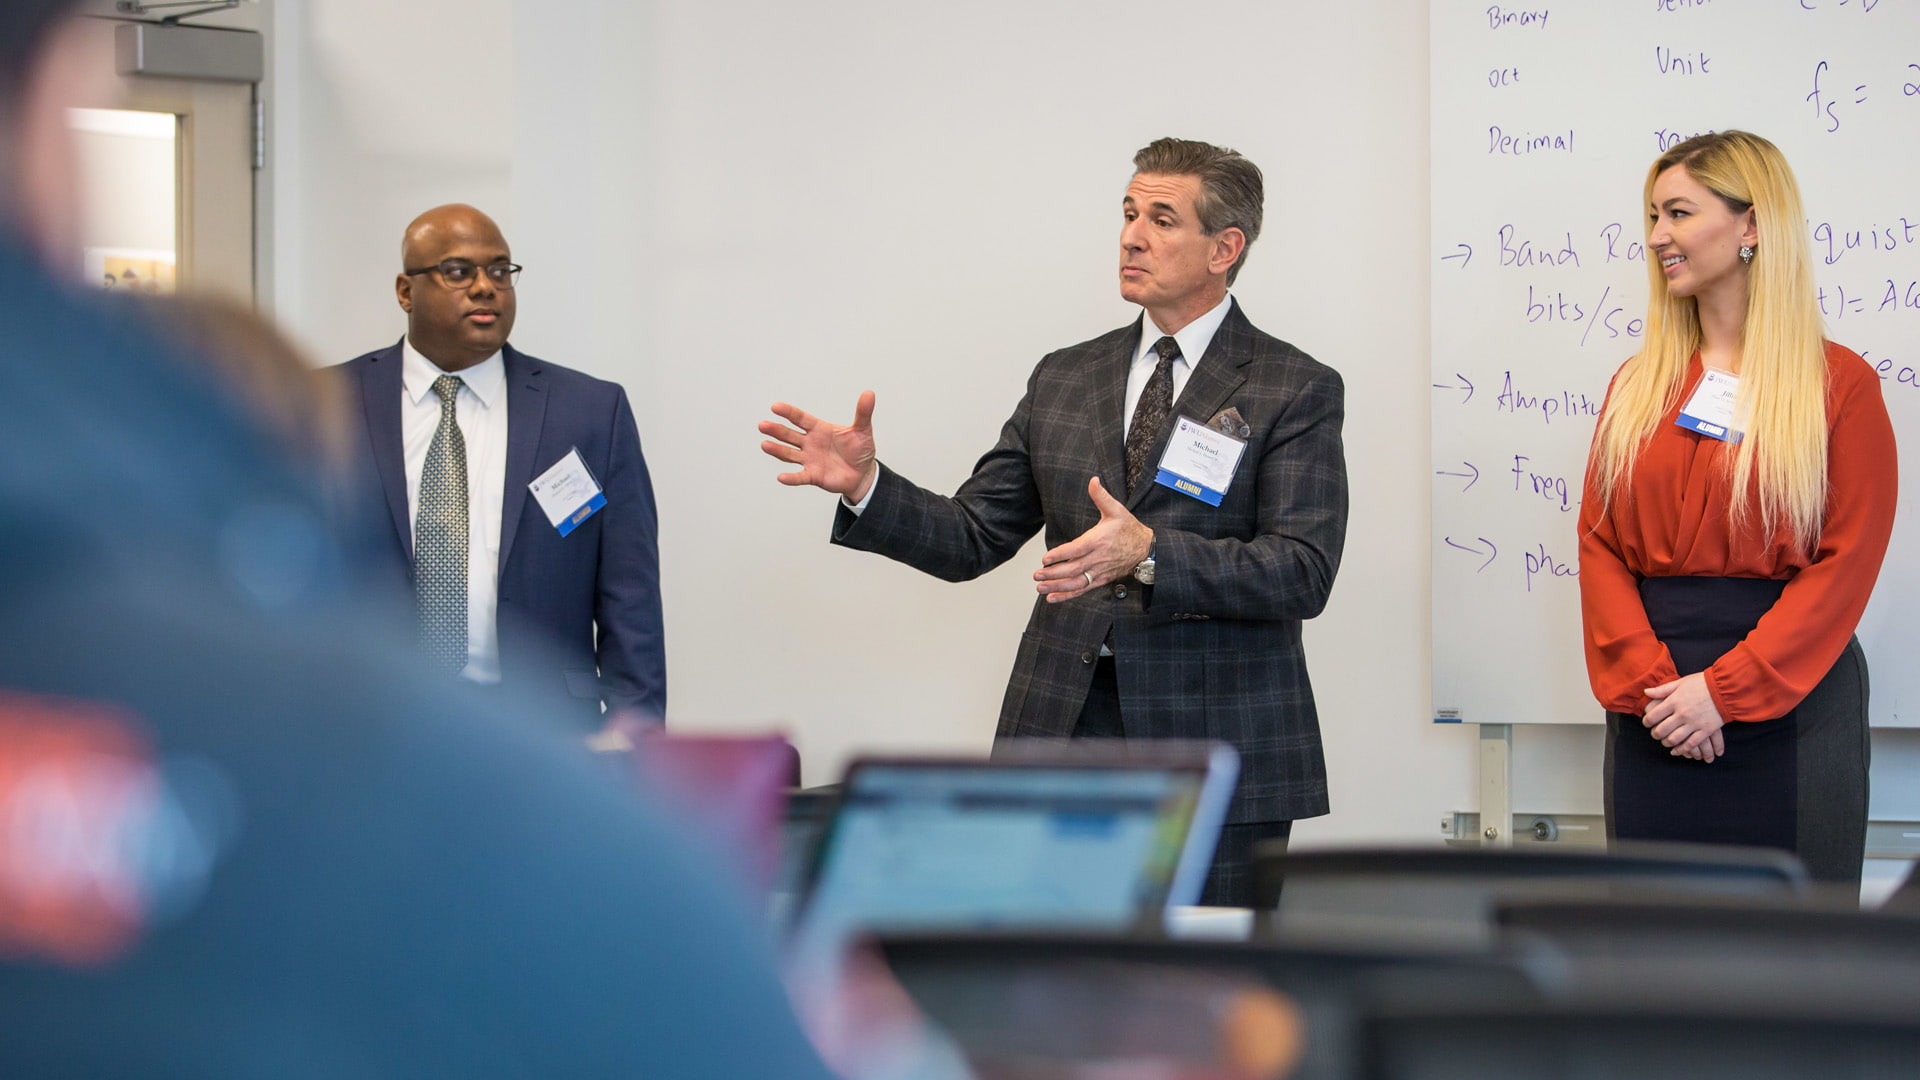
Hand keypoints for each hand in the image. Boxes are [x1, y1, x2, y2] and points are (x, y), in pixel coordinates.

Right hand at [760, 392, 877, 500]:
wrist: (863, 474)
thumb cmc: (860, 450)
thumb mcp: (863, 430)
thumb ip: (863, 413)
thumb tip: (869, 393)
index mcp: (820, 429)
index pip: (801, 419)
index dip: (789, 413)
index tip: (775, 407)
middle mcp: (810, 443)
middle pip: (790, 435)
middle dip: (777, 430)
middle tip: (763, 425)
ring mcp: (810, 460)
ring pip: (789, 454)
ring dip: (777, 450)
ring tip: (764, 444)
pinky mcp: (814, 476)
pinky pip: (800, 477)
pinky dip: (791, 478)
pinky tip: (781, 477)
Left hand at [1033, 477, 1152, 603]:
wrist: (1147, 550)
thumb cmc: (1129, 530)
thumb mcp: (1116, 510)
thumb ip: (1101, 496)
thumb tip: (1093, 480)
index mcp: (1099, 541)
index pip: (1076, 549)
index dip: (1060, 555)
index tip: (1045, 558)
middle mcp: (1097, 558)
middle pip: (1073, 569)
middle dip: (1053, 574)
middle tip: (1037, 575)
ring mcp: (1098, 571)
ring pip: (1076, 583)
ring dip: (1057, 587)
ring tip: (1041, 588)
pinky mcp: (1100, 580)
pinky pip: (1082, 589)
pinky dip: (1067, 596)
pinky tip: (1052, 598)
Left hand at [1643, 673, 1725, 757]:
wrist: (1725, 688)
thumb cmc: (1702, 684)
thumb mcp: (1680, 683)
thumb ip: (1662, 689)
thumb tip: (1646, 692)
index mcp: (1674, 701)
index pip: (1653, 716)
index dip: (1647, 722)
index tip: (1647, 723)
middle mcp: (1682, 713)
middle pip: (1662, 730)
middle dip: (1655, 734)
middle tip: (1655, 734)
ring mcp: (1694, 723)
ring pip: (1674, 739)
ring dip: (1667, 743)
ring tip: (1665, 742)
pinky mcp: (1706, 730)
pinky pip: (1691, 744)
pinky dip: (1682, 750)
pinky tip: (1677, 751)